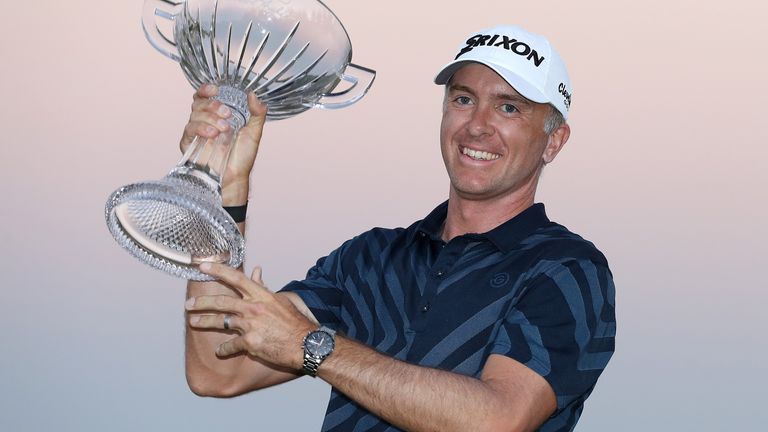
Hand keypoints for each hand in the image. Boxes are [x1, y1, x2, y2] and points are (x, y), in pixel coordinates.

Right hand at [179, 84, 267, 204]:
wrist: (234, 178)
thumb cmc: (242, 157)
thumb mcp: (254, 133)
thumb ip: (257, 114)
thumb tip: (253, 95)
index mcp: (218, 115)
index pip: (205, 96)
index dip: (206, 90)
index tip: (216, 90)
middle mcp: (205, 121)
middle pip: (199, 103)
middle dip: (213, 105)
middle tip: (227, 114)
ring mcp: (196, 132)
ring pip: (195, 114)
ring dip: (210, 118)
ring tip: (224, 129)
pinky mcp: (189, 143)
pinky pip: (189, 129)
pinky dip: (200, 128)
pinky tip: (212, 134)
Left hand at [185, 263, 315, 369]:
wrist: (305, 344)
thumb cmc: (294, 322)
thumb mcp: (280, 300)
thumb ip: (263, 287)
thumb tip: (256, 270)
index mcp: (261, 295)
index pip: (237, 278)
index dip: (218, 271)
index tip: (203, 267)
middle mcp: (254, 308)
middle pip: (222, 302)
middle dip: (202, 303)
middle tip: (188, 305)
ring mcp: (251, 325)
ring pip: (221, 322)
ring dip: (205, 322)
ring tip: (193, 323)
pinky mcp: (250, 342)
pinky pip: (231, 345)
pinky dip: (224, 349)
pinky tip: (220, 351)